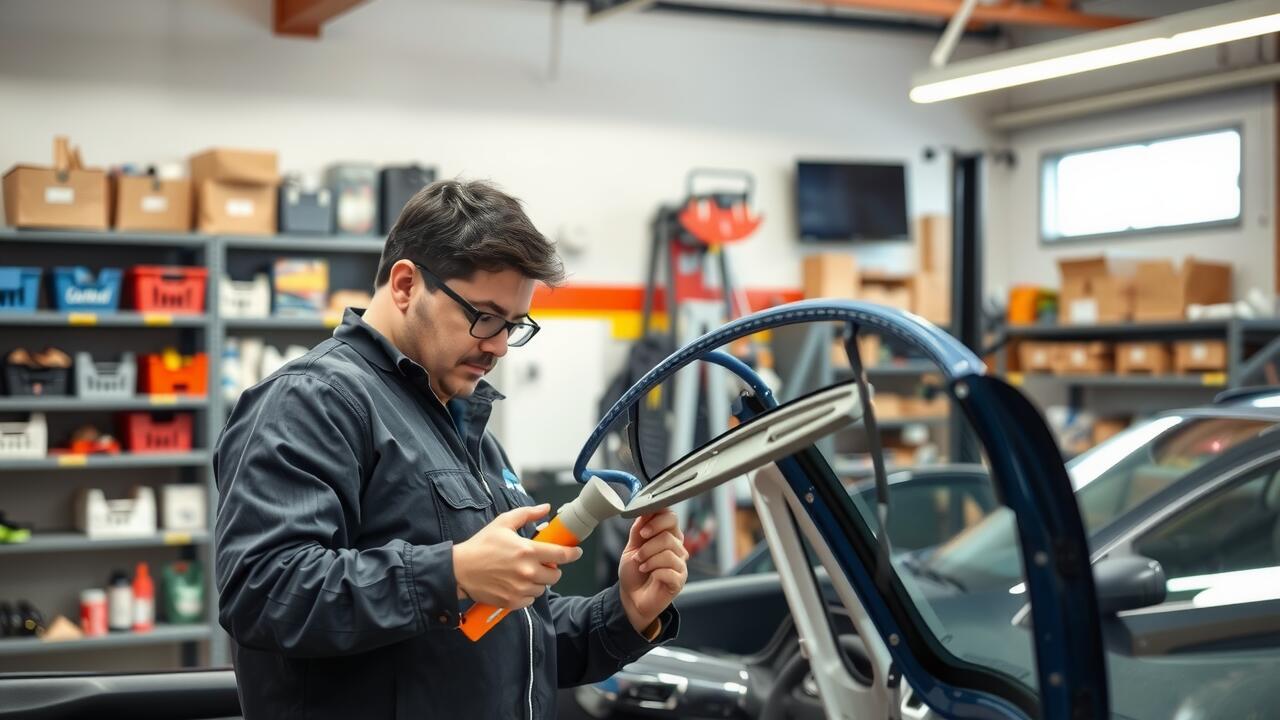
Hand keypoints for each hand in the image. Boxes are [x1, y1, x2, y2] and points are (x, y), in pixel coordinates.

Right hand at [453, 504, 582, 608]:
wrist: (459, 570)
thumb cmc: (481, 545)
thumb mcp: (503, 523)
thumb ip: (527, 514)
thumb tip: (546, 508)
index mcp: (527, 551)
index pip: (560, 554)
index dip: (572, 553)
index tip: (576, 552)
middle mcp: (527, 571)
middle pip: (555, 575)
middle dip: (552, 568)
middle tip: (541, 563)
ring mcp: (520, 589)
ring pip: (543, 588)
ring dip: (539, 581)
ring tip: (525, 573)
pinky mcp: (512, 602)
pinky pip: (530, 600)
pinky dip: (527, 593)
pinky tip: (516, 584)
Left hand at [618, 509, 687, 634]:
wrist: (631, 597)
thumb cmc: (634, 572)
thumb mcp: (632, 547)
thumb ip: (639, 529)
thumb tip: (645, 510)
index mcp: (667, 536)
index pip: (671, 517)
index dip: (657, 520)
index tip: (642, 531)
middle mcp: (677, 548)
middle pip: (669, 535)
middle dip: (648, 544)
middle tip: (638, 553)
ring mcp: (680, 564)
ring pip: (668, 552)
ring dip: (649, 559)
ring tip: (641, 565)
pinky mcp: (679, 580)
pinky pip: (669, 570)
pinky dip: (655, 571)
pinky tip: (650, 574)